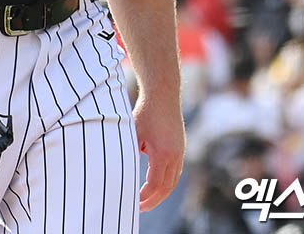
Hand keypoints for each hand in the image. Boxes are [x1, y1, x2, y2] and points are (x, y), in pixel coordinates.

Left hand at [133, 92, 184, 210]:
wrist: (162, 94)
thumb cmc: (145, 112)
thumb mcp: (133, 133)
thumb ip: (130, 154)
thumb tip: (123, 173)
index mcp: (163, 154)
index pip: (155, 185)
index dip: (144, 196)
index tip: (134, 202)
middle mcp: (175, 156)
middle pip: (166, 188)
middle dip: (153, 200)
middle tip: (139, 208)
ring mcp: (180, 152)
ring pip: (173, 181)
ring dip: (160, 193)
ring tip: (146, 200)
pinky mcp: (180, 148)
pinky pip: (175, 172)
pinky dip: (166, 182)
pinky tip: (154, 184)